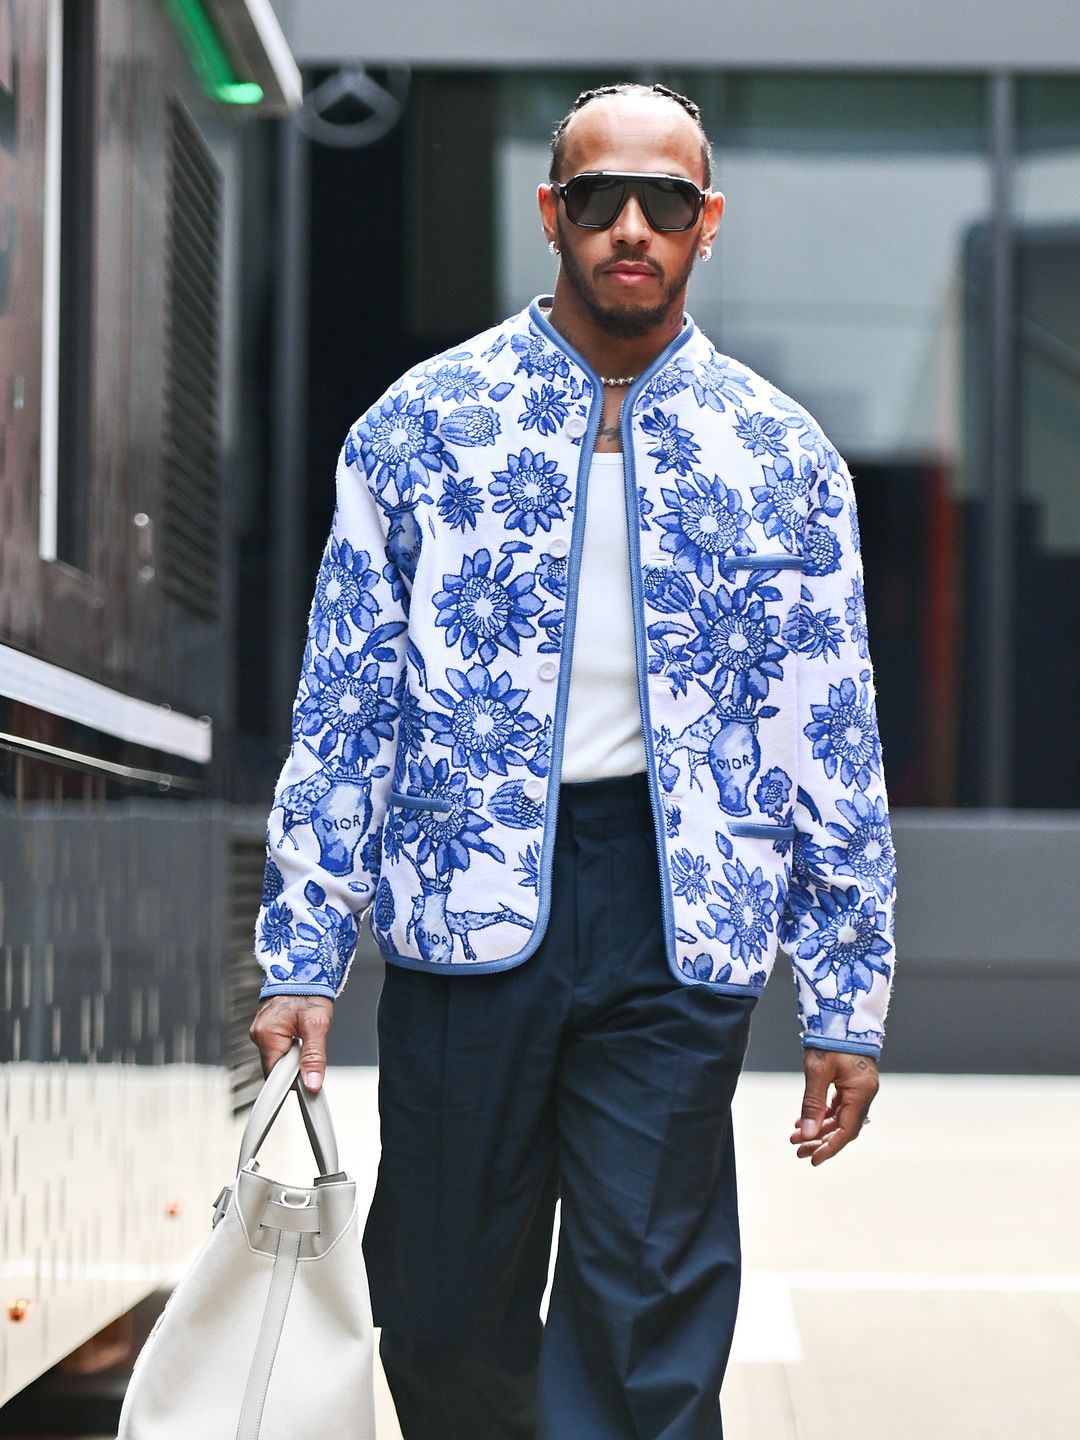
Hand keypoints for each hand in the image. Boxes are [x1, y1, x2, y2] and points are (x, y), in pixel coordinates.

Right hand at [250, 995, 333, 1091]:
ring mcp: (260, 1030)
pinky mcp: (266, 1027)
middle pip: (274, 1067)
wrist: (303, 970)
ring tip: (304, 1037)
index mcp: (267, 1035)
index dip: (291, 1081)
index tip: (306, 1080)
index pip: (273, 1075)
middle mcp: (259, 1034)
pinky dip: (289, 1045)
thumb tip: (312, 1082)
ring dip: (292, 1054)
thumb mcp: (317, 1026)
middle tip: (309, 1048)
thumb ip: (313, 1057)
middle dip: (293, 1065)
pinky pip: (276, 1046)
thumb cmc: (309, 991)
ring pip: (276, 1056)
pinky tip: (298, 1034)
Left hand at [790, 1048, 878, 1164]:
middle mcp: (865, 1093)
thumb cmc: (830, 1038)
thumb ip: (812, 1103)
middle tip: (798, 1151)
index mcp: (862, 1091)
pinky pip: (839, 1106)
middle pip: (844, 1127)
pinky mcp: (853, 1082)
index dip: (830, 1147)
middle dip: (821, 1140)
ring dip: (819, 1128)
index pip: (847, 1130)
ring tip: (796, 1137)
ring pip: (840, 1117)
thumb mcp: (817, 1071)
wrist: (842, 1013)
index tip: (812, 1159)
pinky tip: (805, 1121)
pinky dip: (823, 1114)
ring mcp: (860, 1087)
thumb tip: (807, 1134)